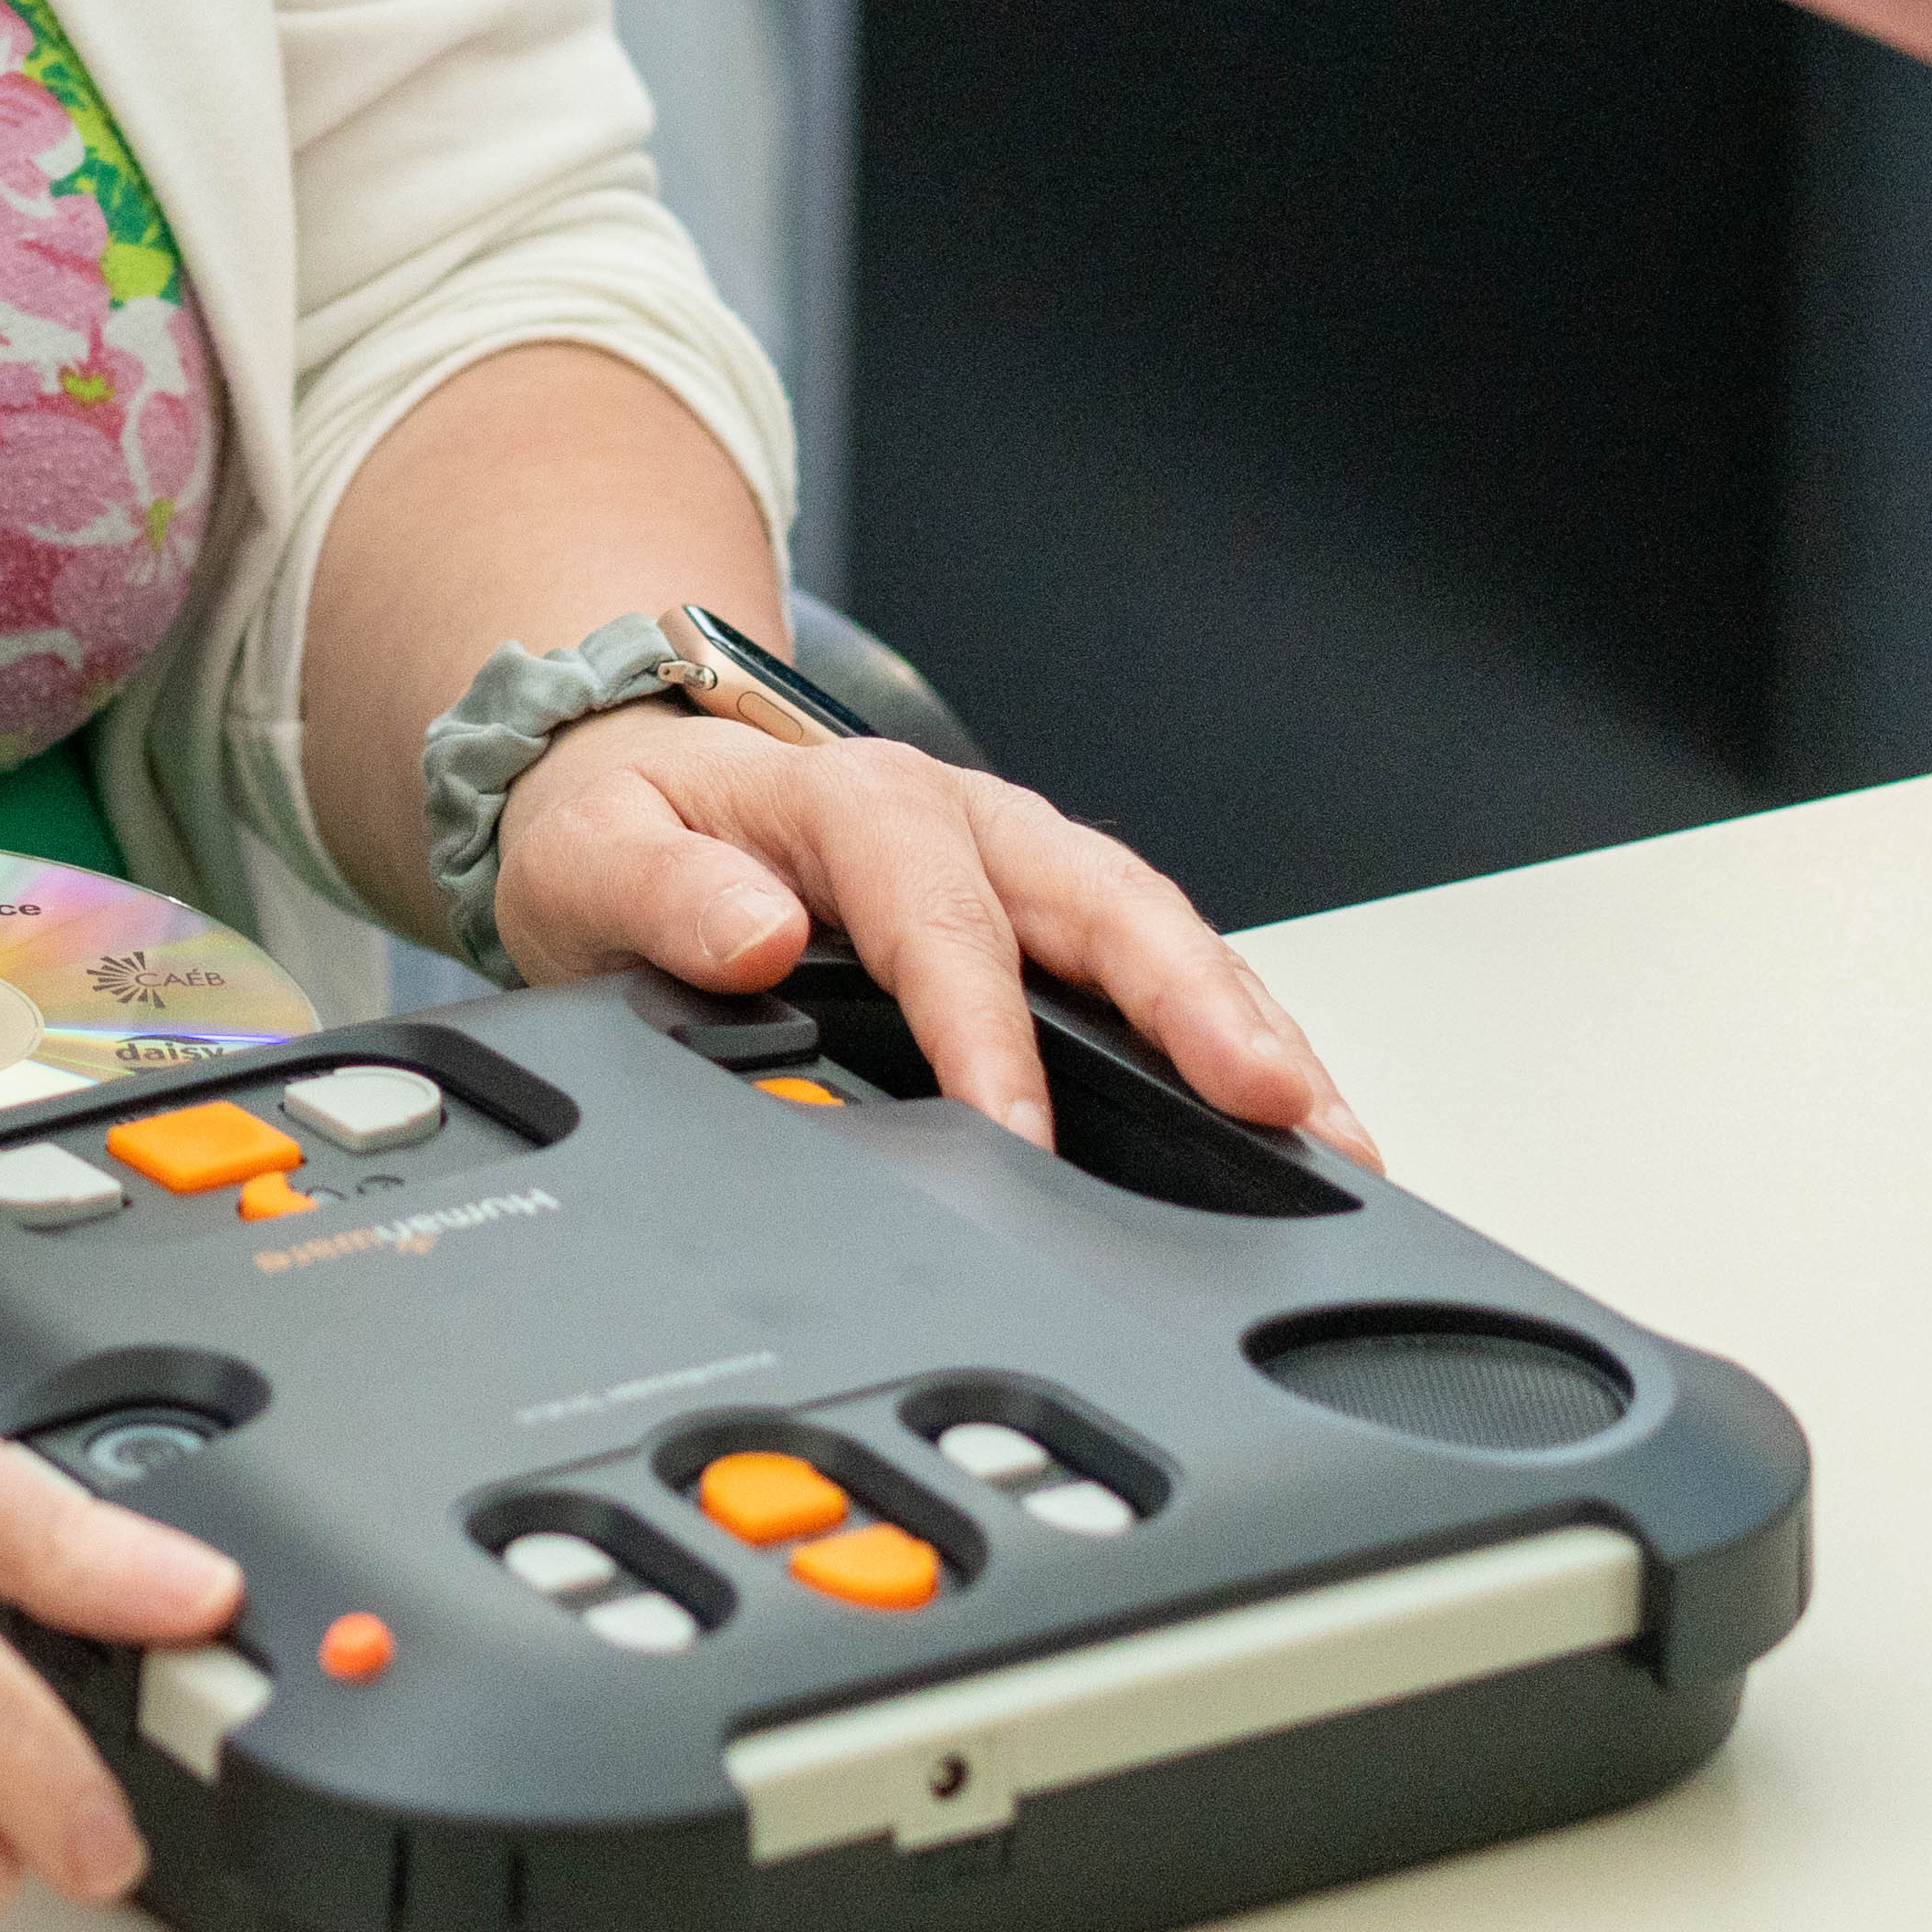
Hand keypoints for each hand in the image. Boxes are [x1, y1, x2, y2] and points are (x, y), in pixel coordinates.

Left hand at [487, 711, 1373, 1162]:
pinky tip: (1294, 1122)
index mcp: (856, 802)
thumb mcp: (593, 852)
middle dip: (1202, 1009)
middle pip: (1105, 909)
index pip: (943, 921)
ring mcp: (1019, 869)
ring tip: (1338, 1137)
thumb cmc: (623, 829)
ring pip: (1158, 939)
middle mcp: (963, 823)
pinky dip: (1231, 1040)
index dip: (988, 1031)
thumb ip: (662, 893)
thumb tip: (754, 934)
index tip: (1020, 1133)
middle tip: (1284, 1107)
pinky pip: (1154, 972)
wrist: (626, 794)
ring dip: (1252, 1031)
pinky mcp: (1046, 919)